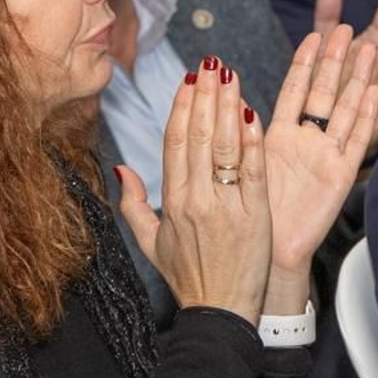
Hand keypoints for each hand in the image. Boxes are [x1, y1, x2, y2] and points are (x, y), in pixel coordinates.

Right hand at [118, 59, 271, 325]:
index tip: (189, 81)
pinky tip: (252, 114)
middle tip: (211, 63)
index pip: (175, 143)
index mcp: (171, 202)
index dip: (182, 108)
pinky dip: (252, 142)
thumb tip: (121, 169)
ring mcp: (227, 206)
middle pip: (199, 136)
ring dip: (228, 107)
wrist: (220, 314)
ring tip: (231, 76)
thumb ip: (133, 204)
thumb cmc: (187, 279)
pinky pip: (252, 172)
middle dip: (205, 95)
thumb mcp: (151, 243)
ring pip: (225, 147)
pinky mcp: (255, 216)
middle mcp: (197, 199)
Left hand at [263, 28, 377, 314]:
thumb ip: (237, 130)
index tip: (315, 33)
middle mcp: (305, 143)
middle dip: (336, 60)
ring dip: (358, 79)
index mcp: (277, 138)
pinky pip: (357, 140)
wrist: (265, 254)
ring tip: (371, 49)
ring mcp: (325, 158)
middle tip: (347, 28)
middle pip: (324, 92)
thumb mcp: (236, 165)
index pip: (295, 89)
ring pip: (345, 110)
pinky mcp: (341, 177)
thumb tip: (226, 93)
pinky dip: (368, 115)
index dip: (304, 61)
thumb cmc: (247, 217)